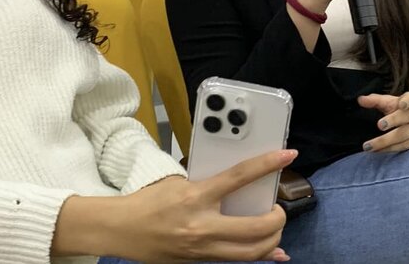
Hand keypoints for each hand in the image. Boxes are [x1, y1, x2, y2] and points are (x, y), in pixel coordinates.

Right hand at [107, 150, 295, 262]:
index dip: (268, 164)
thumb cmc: (148, 201)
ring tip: (274, 227)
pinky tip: (273, 253)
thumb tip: (240, 184)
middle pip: (256, 228)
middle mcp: (202, 226)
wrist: (120, 229)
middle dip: (278, 218)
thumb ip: (211, 184)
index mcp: (196, 197)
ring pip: (251, 253)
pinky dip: (259, 257)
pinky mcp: (198, 262)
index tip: (288, 155)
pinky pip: (236, 263)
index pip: (240, 177)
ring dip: (272, 240)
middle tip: (279, 208)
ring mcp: (201, 249)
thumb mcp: (180, 182)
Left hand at [358, 92, 408, 152]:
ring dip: (385, 141)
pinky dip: (389, 149)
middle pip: (406, 117)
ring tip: (368, 146)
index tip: (401, 104)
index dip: (407, 101)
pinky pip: (402, 146)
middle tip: (380, 124)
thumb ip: (376, 100)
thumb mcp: (392, 101)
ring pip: (403, 135)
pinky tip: (377, 150)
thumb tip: (360, 100)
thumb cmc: (404, 109)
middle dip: (394, 121)